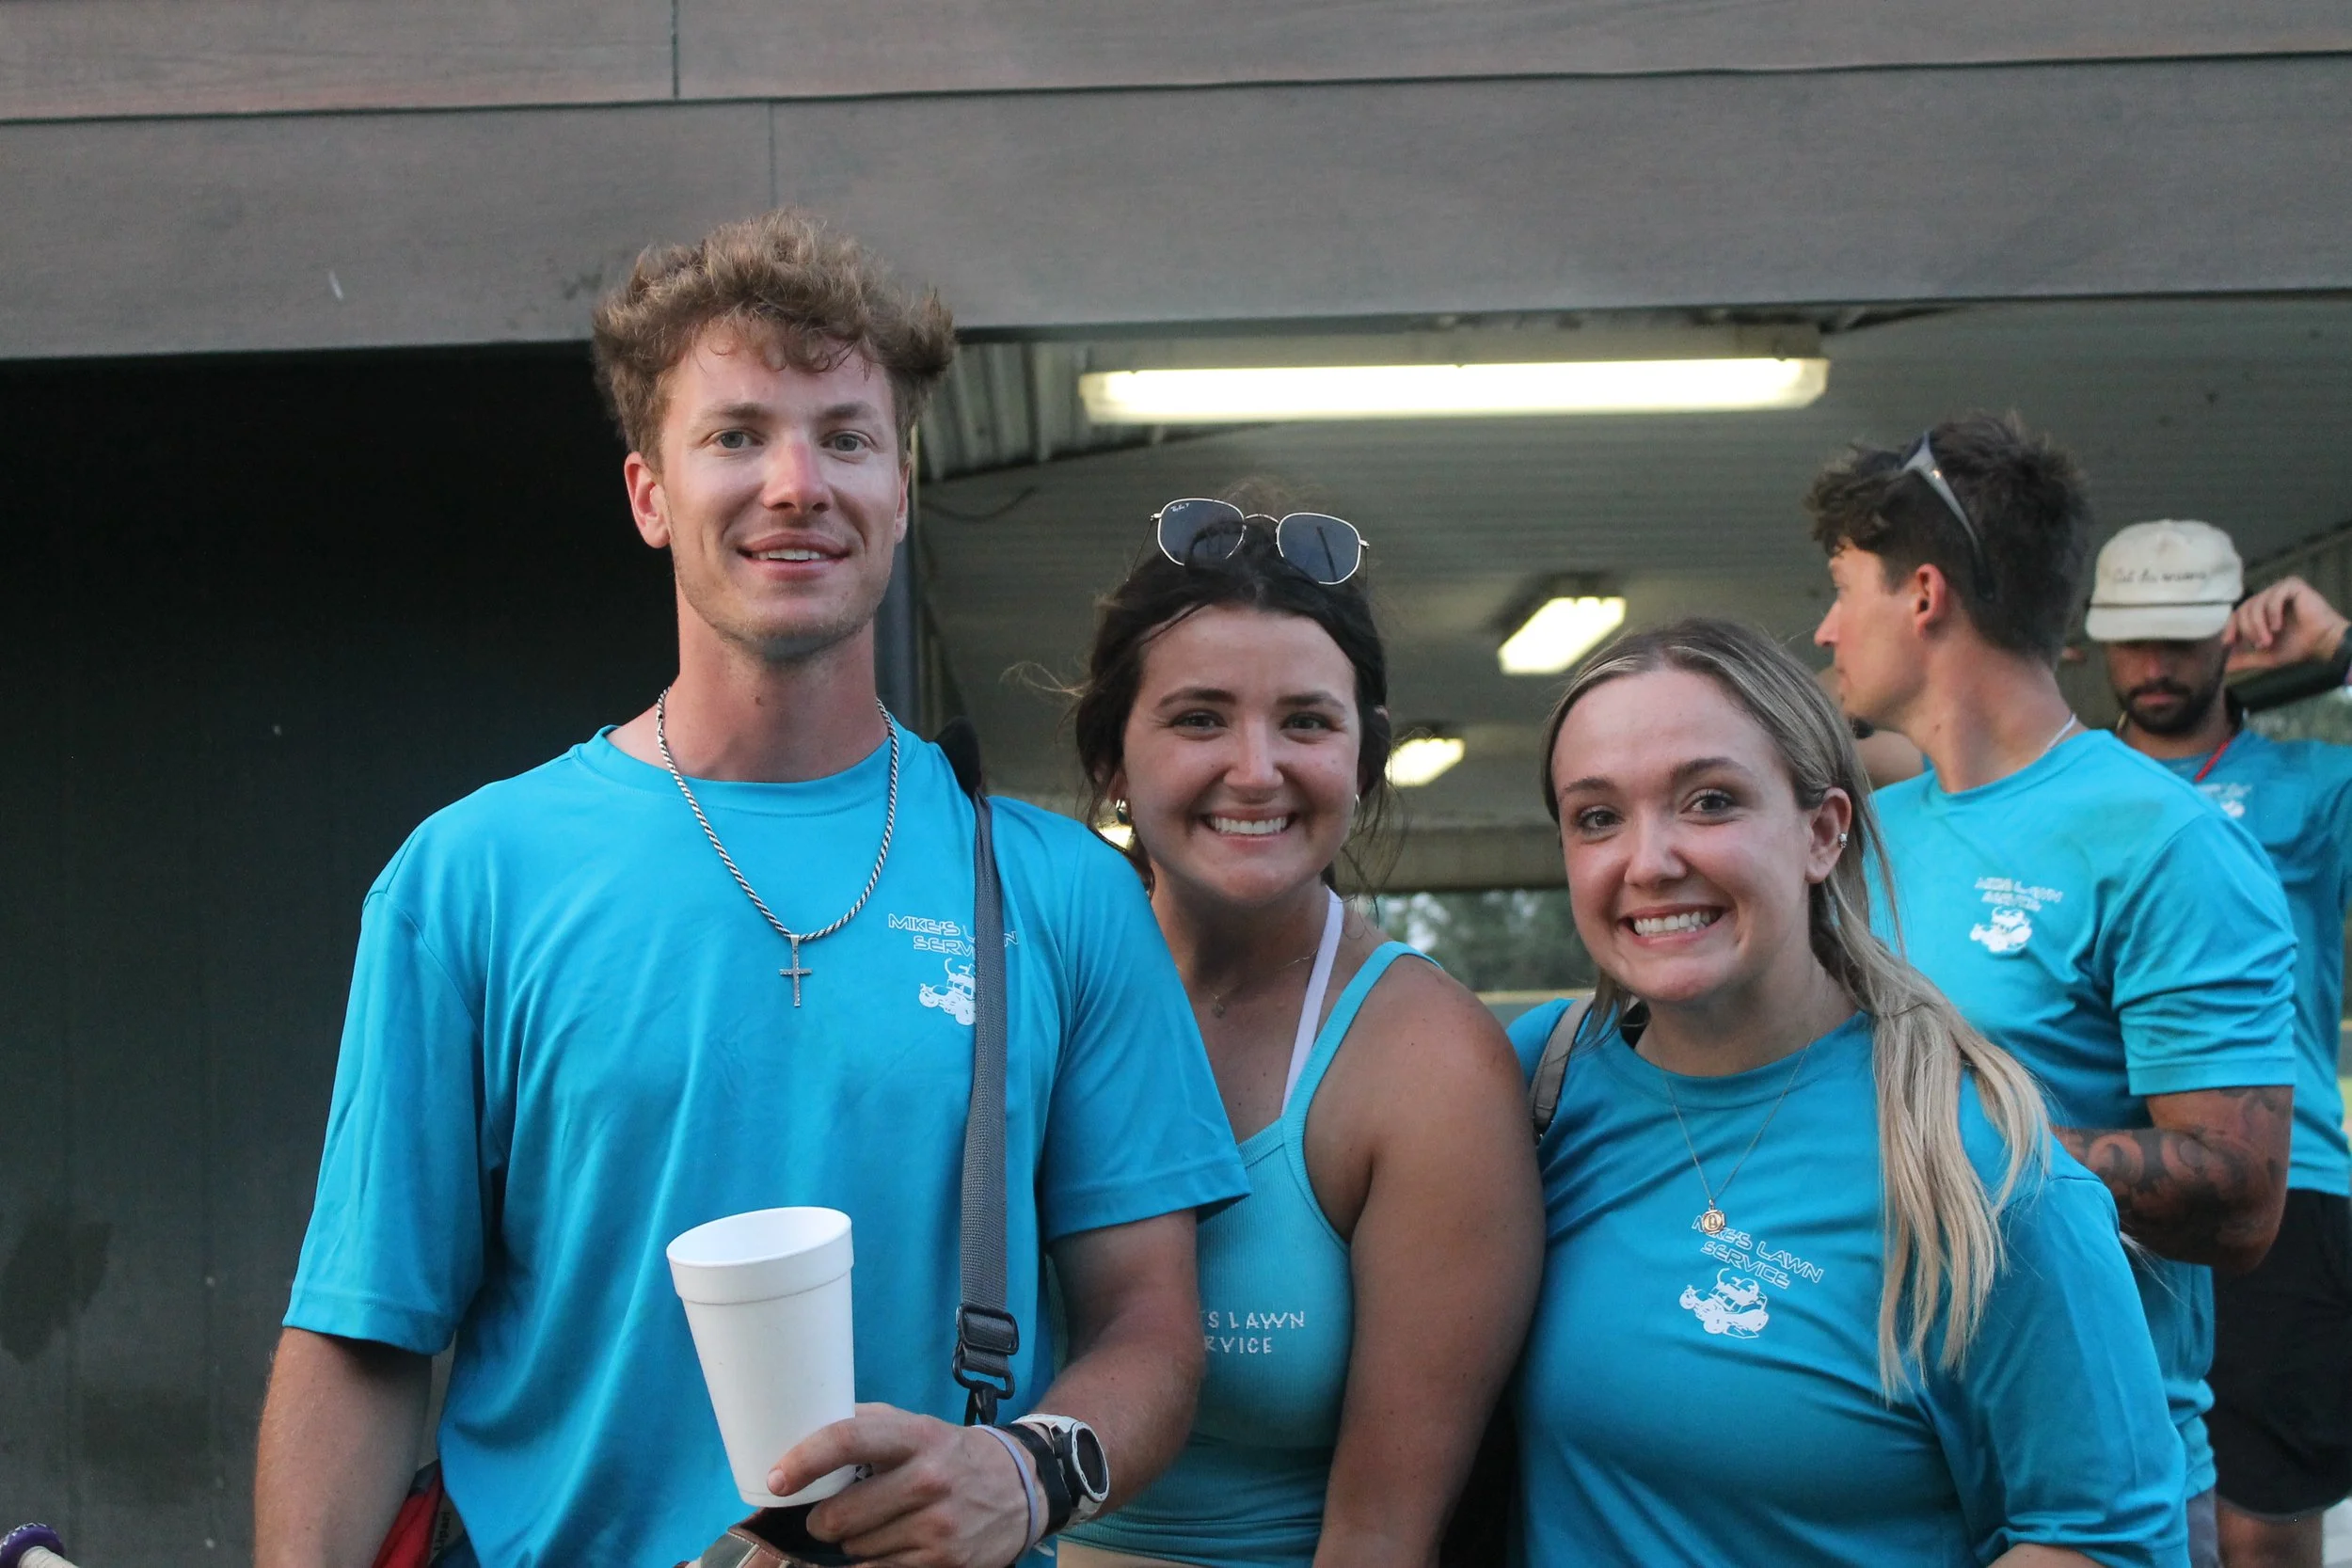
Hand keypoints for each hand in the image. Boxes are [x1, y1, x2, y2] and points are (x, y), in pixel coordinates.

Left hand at [770, 1403, 1034, 1567]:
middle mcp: (928, 1480)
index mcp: (916, 1437)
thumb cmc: (954, 1454)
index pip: (848, 1440)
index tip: (776, 1479)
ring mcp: (937, 1527)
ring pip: (856, 1549)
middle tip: (834, 1514)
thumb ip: (867, 1426)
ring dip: (854, 1543)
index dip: (804, 1460)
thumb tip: (805, 1427)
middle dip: (826, 1519)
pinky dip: (871, 1564)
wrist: (1023, 1488)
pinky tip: (886, 1549)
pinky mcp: (943, 1563)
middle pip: (840, 1515)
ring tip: (879, 1526)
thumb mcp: (918, 1426)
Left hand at [2225, 575, 2350, 671]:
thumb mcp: (2265, 656)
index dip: (2230, 628)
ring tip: (2270, 639)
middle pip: (2243, 609)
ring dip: (2259, 625)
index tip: (2229, 643)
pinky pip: (2272, 597)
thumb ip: (2244, 659)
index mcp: (2260, 612)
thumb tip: (2224, 667)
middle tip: (2261, 645)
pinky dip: (2273, 613)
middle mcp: (2267, 598)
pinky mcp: (2292, 585)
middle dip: (2249, 630)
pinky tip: (2279, 626)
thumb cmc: (2297, 647)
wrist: (2323, 643)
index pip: (2236, 614)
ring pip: (2255, 604)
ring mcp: (2278, 590)